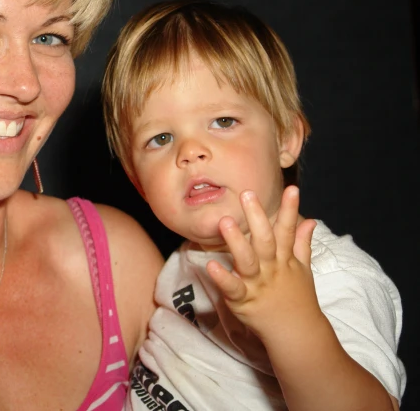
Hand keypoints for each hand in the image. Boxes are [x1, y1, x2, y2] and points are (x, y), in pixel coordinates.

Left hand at [206, 186, 320, 341]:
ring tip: (224, 221)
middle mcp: (272, 268)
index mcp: (284, 259)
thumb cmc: (297, 298)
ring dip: (236, 241)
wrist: (297, 334)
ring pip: (247, 260)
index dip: (290, 209)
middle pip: (265, 240)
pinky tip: (210, 265)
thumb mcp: (303, 269)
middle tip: (246, 193)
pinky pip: (232, 288)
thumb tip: (311, 220)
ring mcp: (258, 284)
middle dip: (256, 216)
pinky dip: (222, 277)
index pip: (288, 230)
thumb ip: (302, 243)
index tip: (292, 188)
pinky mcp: (243, 300)